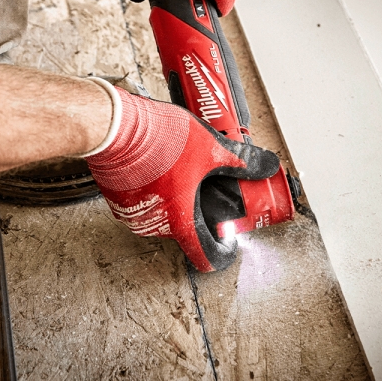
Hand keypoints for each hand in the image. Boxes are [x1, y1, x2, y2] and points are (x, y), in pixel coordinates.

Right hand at [85, 87, 278, 271]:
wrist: (114, 124)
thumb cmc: (157, 139)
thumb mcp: (211, 147)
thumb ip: (241, 161)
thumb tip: (267, 165)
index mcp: (179, 221)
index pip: (206, 257)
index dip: (223, 251)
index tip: (229, 241)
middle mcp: (153, 226)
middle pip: (186, 228)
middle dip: (200, 210)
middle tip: (208, 185)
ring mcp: (132, 214)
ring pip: (163, 214)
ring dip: (176, 198)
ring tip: (184, 168)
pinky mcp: (116, 198)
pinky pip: (143, 201)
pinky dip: (155, 190)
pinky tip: (161, 165)